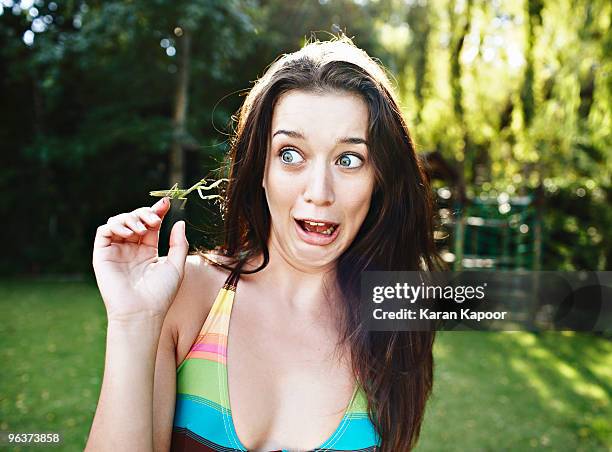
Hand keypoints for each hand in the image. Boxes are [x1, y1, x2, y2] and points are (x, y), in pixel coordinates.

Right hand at [92, 197, 188, 321]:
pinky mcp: (102, 255)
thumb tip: (180, 222)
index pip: (151, 224)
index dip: (157, 210)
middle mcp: (131, 249)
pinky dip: (115, 226)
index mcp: (148, 251)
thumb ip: (179, 244)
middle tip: (155, 219)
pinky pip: (104, 232)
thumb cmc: (161, 293)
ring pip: (118, 221)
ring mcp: (116, 251)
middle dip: (145, 213)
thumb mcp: (176, 265)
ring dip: (131, 218)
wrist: (142, 311)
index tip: (166, 202)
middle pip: (135, 219)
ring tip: (142, 228)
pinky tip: (129, 234)